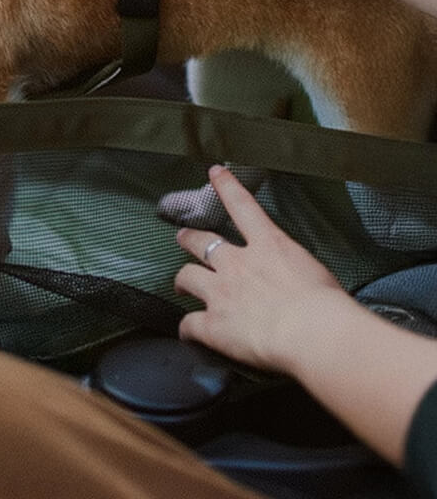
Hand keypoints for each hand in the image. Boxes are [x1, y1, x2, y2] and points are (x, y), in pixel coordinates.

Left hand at [174, 165, 343, 373]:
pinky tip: (187, 334)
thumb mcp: (315, 273)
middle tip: (182, 238)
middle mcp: (237, 264)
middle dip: (189, 238)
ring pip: (187, 276)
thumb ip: (295, 271)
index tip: (214, 172)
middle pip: (201, 242)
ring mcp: (220, 292)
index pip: (242, 206)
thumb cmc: (328, 304)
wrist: (314, 332)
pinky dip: (186, 329)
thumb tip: (299, 286)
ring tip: (179, 284)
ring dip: (182, 280)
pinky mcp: (213, 324)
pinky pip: (189, 323)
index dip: (226, 187)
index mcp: (268, 246)